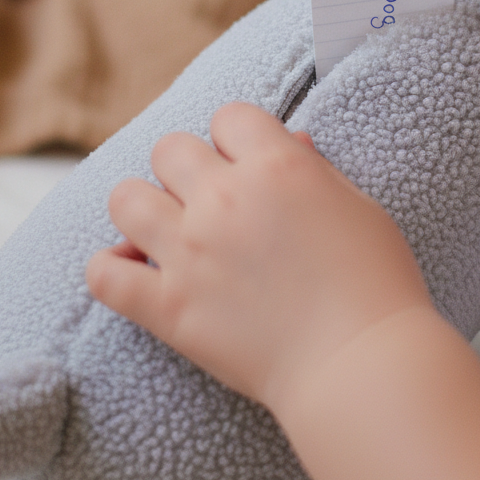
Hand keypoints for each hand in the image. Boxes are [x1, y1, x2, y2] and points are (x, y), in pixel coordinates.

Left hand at [85, 103, 431, 414]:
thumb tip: (288, 141)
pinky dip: (111, 270)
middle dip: (187, 167)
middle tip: (209, 199)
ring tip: (165, 230)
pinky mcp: (169, 308)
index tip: (247, 164)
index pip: (229, 116)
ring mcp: (190, 252)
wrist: (361, 363)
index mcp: (277, 166)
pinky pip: (104, 274)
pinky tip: (135, 272)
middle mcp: (225, 199)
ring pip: (125, 198)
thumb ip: (314, 168)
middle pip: (169, 148)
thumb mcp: (358, 205)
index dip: (237, 138)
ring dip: (142, 208)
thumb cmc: (375, 282)